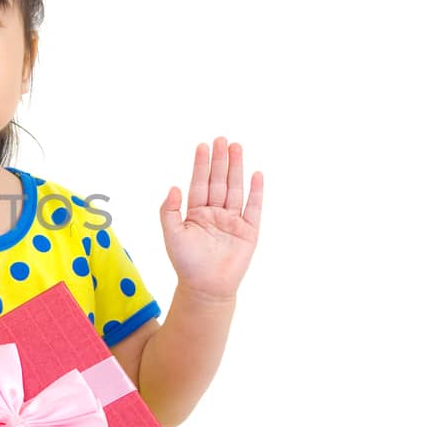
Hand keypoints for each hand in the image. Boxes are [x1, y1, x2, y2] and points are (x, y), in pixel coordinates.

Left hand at [160, 137, 262, 299]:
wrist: (206, 288)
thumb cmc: (186, 263)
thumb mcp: (172, 235)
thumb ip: (169, 211)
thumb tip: (173, 186)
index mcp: (196, 213)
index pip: (199, 183)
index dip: (201, 165)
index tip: (202, 145)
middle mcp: (215, 213)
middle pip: (218, 181)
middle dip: (220, 161)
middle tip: (221, 139)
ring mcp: (233, 221)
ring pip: (234, 189)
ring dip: (236, 169)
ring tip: (237, 147)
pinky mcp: (249, 231)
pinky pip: (253, 207)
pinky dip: (256, 191)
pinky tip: (256, 174)